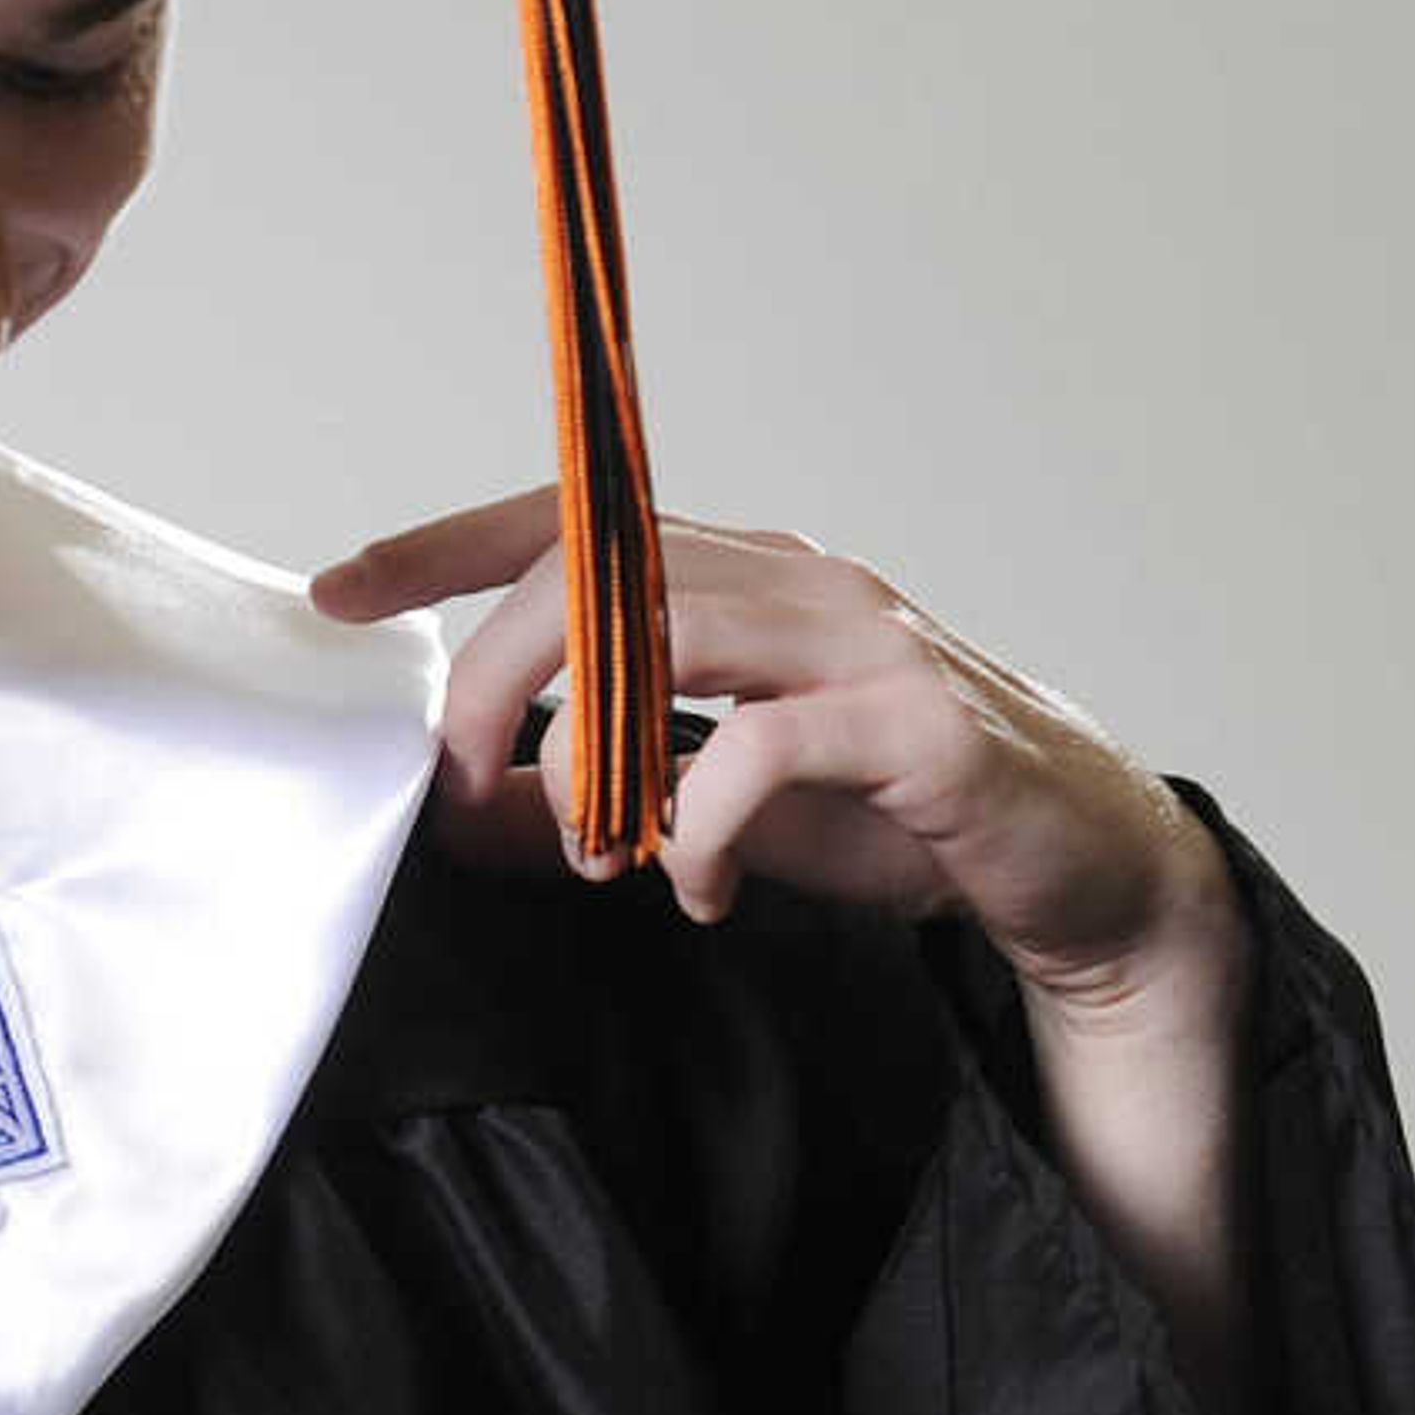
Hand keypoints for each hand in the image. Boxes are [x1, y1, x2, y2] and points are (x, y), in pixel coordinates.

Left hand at [314, 490, 1277, 1414]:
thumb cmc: (891, 815)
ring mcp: (863, 642)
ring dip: (586, 748)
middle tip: (458, 786)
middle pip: (593, 573)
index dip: (443, 546)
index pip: (570, 525)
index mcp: (742, 576)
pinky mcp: (915, 726)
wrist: (1076, 866)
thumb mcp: (704, 804)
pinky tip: (691, 889)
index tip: (338, 590)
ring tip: (577, 845)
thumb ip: (586, 800)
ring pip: (667, 634)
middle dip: (491, 677)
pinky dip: (700, 828)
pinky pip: (763, 749)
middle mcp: (797, 580)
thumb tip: (462, 815)